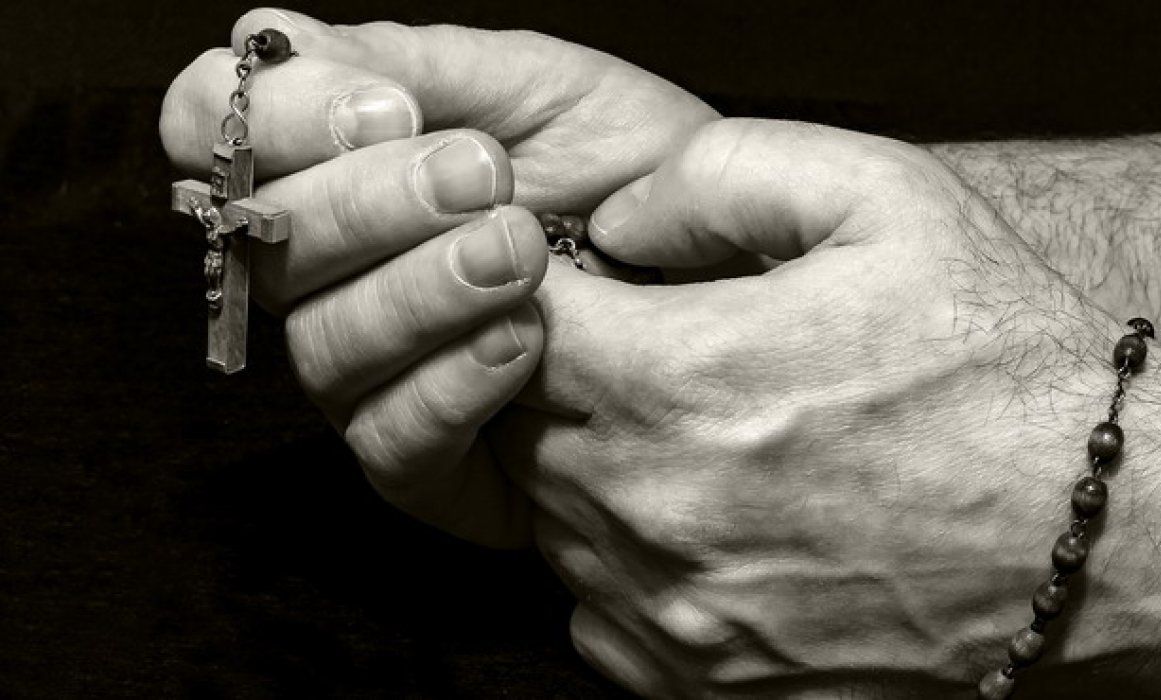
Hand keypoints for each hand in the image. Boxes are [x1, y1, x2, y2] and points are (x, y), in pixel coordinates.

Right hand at [159, 9, 715, 545]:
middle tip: (478, 176)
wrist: (729, 279)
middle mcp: (337, 272)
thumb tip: (284, 39)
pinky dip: (451, 385)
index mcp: (344, 165)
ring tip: (520, 253)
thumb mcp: (548, 91)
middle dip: (369, 203)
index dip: (277, 118)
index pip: (218, 130)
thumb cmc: (640, 182)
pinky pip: (389, 440)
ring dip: (418, 291)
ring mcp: (374, 371)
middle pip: (267, 243)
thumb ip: (420, 63)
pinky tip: (522, 342)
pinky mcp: (425, 462)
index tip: (387, 108)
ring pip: (323, 346)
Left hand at [495, 119, 1160, 694]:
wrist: (1108, 531)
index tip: (597, 284)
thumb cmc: (1002, 361)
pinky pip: (598, 616)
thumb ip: (716, 176)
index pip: (510, 324)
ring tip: (696, 433)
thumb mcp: (882, 197)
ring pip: (553, 525)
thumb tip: (613, 225)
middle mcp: (656, 513)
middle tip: (652, 350)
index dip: (540, 290)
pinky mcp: (713, 684)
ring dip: (593, 470)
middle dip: (560, 378)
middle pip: (519, 429)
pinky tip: (709, 523)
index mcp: (677, 383)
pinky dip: (626, 566)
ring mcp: (680, 614)